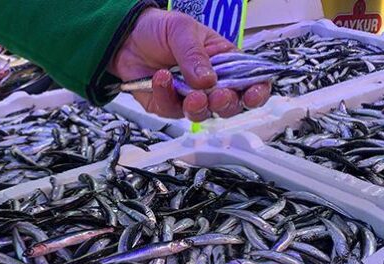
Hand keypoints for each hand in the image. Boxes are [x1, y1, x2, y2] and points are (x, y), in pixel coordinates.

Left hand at [109, 8, 270, 121]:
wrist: (127, 38)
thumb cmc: (160, 30)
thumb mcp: (183, 30)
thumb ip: (195, 55)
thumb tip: (208, 80)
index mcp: (224, 62)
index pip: (250, 81)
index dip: (256, 91)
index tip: (253, 94)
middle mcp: (210, 84)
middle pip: (230, 105)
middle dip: (226, 104)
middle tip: (217, 96)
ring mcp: (189, 97)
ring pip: (203, 114)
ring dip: (198, 107)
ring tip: (189, 94)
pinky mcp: (168, 105)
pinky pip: (171, 110)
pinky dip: (166, 95)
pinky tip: (161, 78)